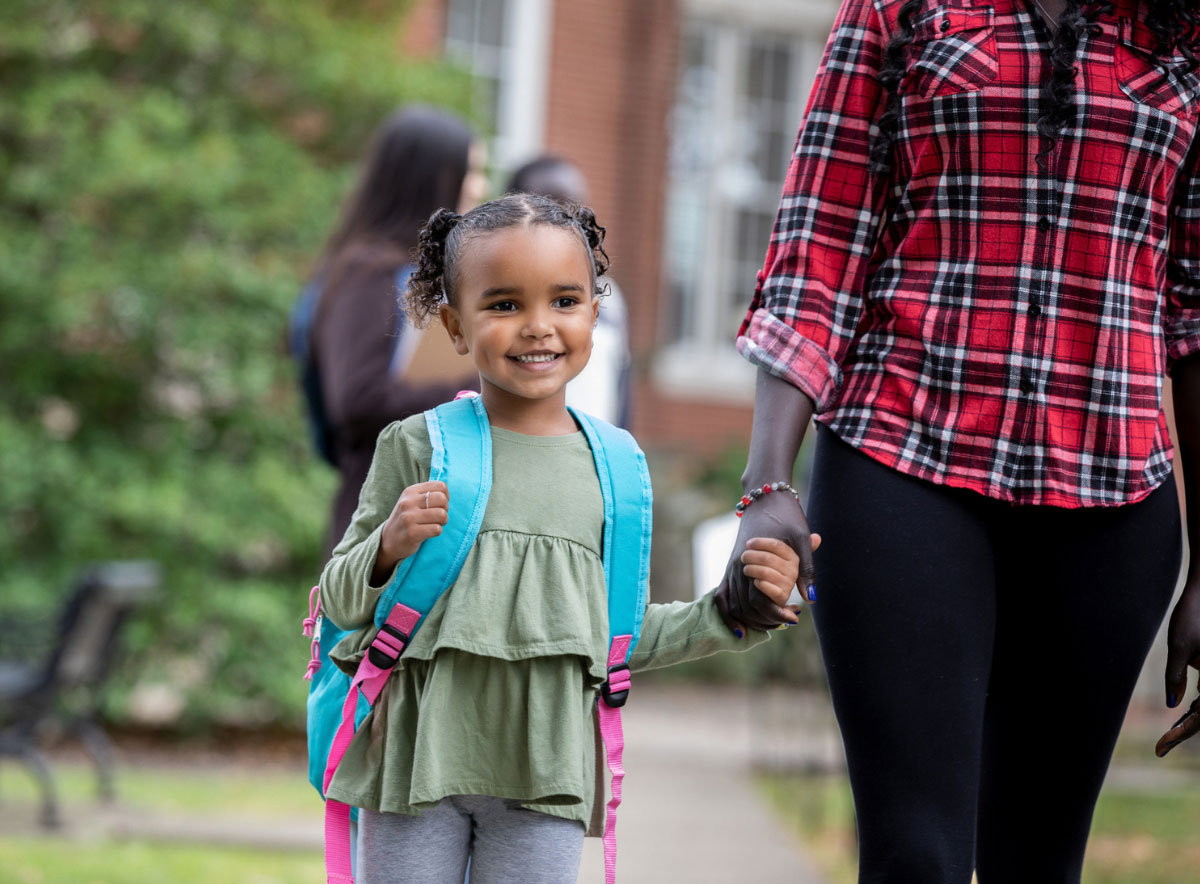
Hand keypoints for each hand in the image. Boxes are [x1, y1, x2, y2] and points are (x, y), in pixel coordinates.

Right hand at [372, 481, 448, 583]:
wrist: (388, 540)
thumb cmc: (406, 519)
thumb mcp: (411, 501)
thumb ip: (427, 494)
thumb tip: (447, 494)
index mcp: (410, 491)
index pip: (440, 486)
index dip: (446, 496)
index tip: (439, 505)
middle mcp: (408, 502)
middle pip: (442, 499)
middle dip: (445, 509)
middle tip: (438, 516)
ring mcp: (409, 517)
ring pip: (441, 514)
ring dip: (442, 521)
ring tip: (434, 524)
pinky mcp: (412, 533)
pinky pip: (437, 529)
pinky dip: (437, 531)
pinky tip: (428, 532)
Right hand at [715, 487, 818, 633]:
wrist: (764, 496)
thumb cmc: (786, 515)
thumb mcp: (801, 538)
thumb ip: (806, 569)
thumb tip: (811, 599)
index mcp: (755, 560)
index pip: (760, 600)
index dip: (777, 614)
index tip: (795, 617)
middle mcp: (738, 567)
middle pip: (747, 608)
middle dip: (768, 620)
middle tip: (791, 619)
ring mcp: (731, 568)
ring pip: (735, 606)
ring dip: (754, 620)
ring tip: (777, 622)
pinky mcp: (730, 568)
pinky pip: (723, 597)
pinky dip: (729, 615)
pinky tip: (742, 629)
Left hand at [1161, 578, 1199, 753]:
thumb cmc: (1195, 614)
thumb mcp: (1180, 645)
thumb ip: (1176, 676)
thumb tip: (1172, 706)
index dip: (1181, 734)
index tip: (1160, 749)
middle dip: (1185, 731)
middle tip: (1161, 746)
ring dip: (1192, 720)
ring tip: (1169, 735)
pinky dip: (1197, 706)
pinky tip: (1182, 715)